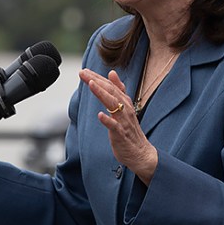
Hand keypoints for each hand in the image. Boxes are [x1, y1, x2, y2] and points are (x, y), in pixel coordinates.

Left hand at [79, 68, 157, 184]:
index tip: (84, 71)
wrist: (140, 153)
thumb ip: (118, 90)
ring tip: (92, 84)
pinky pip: (115, 126)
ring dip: (102, 94)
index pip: (110, 86)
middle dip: (97, 81)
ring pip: (113, 105)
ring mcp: (123, 121)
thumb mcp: (124, 107)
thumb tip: (112, 73)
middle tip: (83, 73)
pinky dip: (107, 120)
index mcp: (124, 102)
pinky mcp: (121, 134)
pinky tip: (100, 115)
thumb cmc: (129, 130)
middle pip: (111, 92)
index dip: (98, 78)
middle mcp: (125, 109)